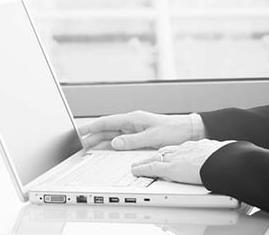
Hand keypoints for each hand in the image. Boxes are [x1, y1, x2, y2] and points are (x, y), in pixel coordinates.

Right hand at [77, 111, 203, 149]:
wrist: (189, 130)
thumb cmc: (175, 130)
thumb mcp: (153, 137)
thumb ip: (133, 140)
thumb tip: (115, 143)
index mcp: (133, 119)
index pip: (107, 122)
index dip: (91, 127)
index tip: (79, 131)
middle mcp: (132, 123)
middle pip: (107, 129)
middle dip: (92, 136)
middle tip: (79, 144)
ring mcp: (135, 129)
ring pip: (112, 135)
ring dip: (100, 141)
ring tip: (87, 148)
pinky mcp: (140, 136)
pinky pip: (121, 140)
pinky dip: (111, 144)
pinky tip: (106, 150)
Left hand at [131, 140, 232, 184]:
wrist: (226, 159)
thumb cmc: (228, 157)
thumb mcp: (223, 152)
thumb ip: (219, 154)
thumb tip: (230, 155)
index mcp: (197, 146)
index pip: (180, 148)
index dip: (172, 152)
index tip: (169, 154)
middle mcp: (185, 149)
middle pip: (165, 150)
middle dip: (155, 155)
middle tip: (146, 159)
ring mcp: (177, 157)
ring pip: (156, 157)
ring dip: (144, 161)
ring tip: (137, 165)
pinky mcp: (172, 167)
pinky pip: (152, 167)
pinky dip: (142, 168)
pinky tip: (136, 170)